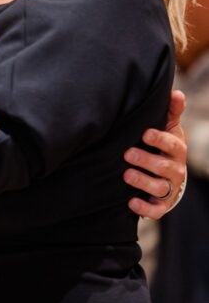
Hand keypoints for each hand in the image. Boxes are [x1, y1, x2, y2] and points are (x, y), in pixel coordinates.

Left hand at [123, 89, 186, 218]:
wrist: (168, 174)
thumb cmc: (164, 145)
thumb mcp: (168, 127)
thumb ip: (171, 111)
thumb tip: (176, 92)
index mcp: (176, 149)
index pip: (171, 144)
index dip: (160, 139)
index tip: (145, 133)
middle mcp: (175, 169)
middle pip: (164, 167)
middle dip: (146, 161)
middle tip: (127, 154)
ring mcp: (169, 188)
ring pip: (160, 188)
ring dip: (143, 182)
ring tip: (126, 175)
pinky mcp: (162, 205)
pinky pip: (156, 210)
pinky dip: (145, 208)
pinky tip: (131, 203)